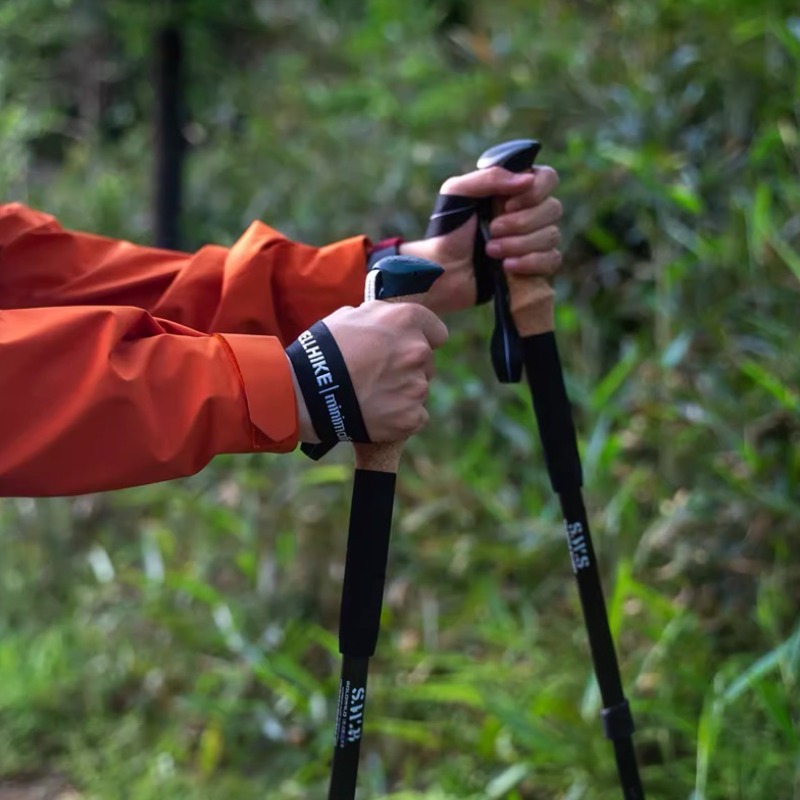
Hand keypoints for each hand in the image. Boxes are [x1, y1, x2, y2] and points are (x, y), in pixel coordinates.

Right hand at [291, 301, 447, 442]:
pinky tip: (377, 414)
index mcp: (406, 320)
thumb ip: (379, 316)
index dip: (421, 339)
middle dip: (408, 367)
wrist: (305, 393)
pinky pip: (416, 416)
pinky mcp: (411, 416)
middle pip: (426, 362)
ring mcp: (416, 386)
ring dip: (402, 392)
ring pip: (419, 389)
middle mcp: (418, 351)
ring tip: (371, 395)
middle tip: (378, 375)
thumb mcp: (349, 316)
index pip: (437, 332)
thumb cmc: (322, 351)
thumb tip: (389, 320)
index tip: (405, 348)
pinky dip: (401, 417)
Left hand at [400, 166, 561, 313]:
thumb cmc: (447, 231)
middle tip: (492, 230)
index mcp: (513, 189)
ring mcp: (533, 239)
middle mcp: (528, 212)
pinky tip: (506, 266)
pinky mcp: (534, 265)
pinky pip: (552, 260)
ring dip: (519, 244)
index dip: (535, 191)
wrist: (443, 271)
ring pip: (552, 235)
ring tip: (491, 251)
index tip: (508, 204)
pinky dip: (530, 263)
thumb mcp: (457, 192)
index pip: (548, 178)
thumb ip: (489, 178)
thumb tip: (527, 180)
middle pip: (553, 209)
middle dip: (521, 223)